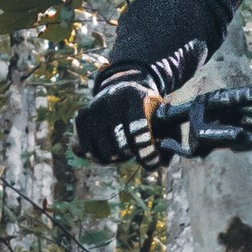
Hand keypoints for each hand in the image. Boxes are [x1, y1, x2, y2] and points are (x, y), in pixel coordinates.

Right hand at [75, 39, 207, 166]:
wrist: (122, 88)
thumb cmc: (147, 109)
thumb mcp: (162, 115)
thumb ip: (169, 137)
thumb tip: (161, 163)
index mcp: (134, 95)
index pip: (137, 126)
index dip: (144, 148)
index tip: (149, 161)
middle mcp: (111, 98)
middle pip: (118, 140)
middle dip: (127, 154)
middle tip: (132, 154)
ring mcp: (94, 108)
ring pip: (99, 146)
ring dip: (112, 158)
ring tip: (120, 156)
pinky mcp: (82, 117)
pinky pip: (82, 145)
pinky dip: (93, 155)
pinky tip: (103, 157)